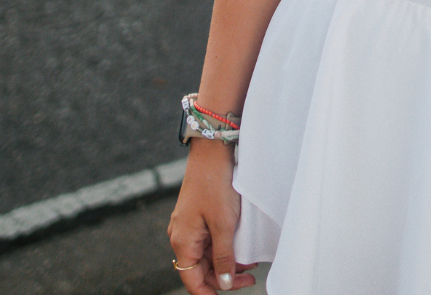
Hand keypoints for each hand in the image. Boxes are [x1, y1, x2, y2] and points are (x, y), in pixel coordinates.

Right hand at [169, 140, 255, 291]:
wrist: (212, 151)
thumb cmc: (215, 184)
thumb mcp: (223, 224)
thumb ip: (223, 256)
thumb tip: (223, 283)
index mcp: (183, 242)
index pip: (193, 281)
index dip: (210, 293)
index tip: (230, 294)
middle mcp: (181, 237)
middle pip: (200, 269)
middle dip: (223, 276)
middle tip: (248, 278)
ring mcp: (188, 226)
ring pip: (206, 255)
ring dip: (225, 262)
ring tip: (248, 263)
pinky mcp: (196, 216)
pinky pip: (208, 240)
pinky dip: (223, 246)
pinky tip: (240, 247)